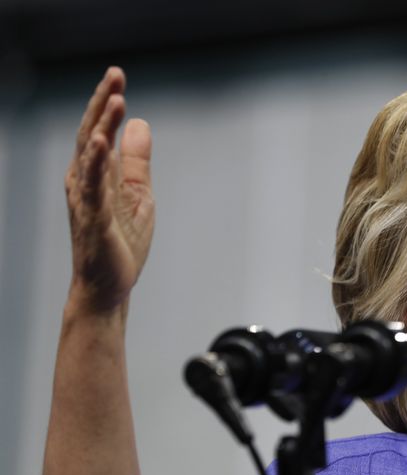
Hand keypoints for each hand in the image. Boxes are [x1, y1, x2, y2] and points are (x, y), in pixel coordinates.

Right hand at [65, 67, 153, 313]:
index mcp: (95, 175)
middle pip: (92, 135)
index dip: (108, 103)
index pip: (100, 131)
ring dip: (103, 127)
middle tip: (115, 75)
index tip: (118, 77)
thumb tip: (140, 123)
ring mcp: (87, 201)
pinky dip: (98, 165)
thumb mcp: (138, 193)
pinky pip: (94, 189)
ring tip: (115, 100)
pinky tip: (103, 144)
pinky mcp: (95, 221)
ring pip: (91, 157)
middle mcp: (85, 183)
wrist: (109, 285)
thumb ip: (136, 161)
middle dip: (103, 104)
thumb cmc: (120, 241)